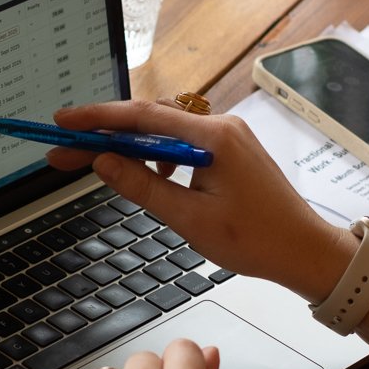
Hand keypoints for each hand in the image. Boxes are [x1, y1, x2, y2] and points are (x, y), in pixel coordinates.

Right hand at [45, 99, 354, 300]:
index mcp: (213, 138)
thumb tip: (103, 163)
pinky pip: (183, 142)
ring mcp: (227, 136)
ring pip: (164, 130)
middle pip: (149, 120)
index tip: (63, 122)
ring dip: (129, 145)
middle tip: (63, 151)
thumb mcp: (189, 220)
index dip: (97, 119)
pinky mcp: (230, 150)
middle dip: (104, 134)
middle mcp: (221, 127)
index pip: (142, 118)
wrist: (304, 251)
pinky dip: (157, 156)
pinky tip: (151, 178)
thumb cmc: (257, 241)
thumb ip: (142, 188)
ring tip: (97, 165)